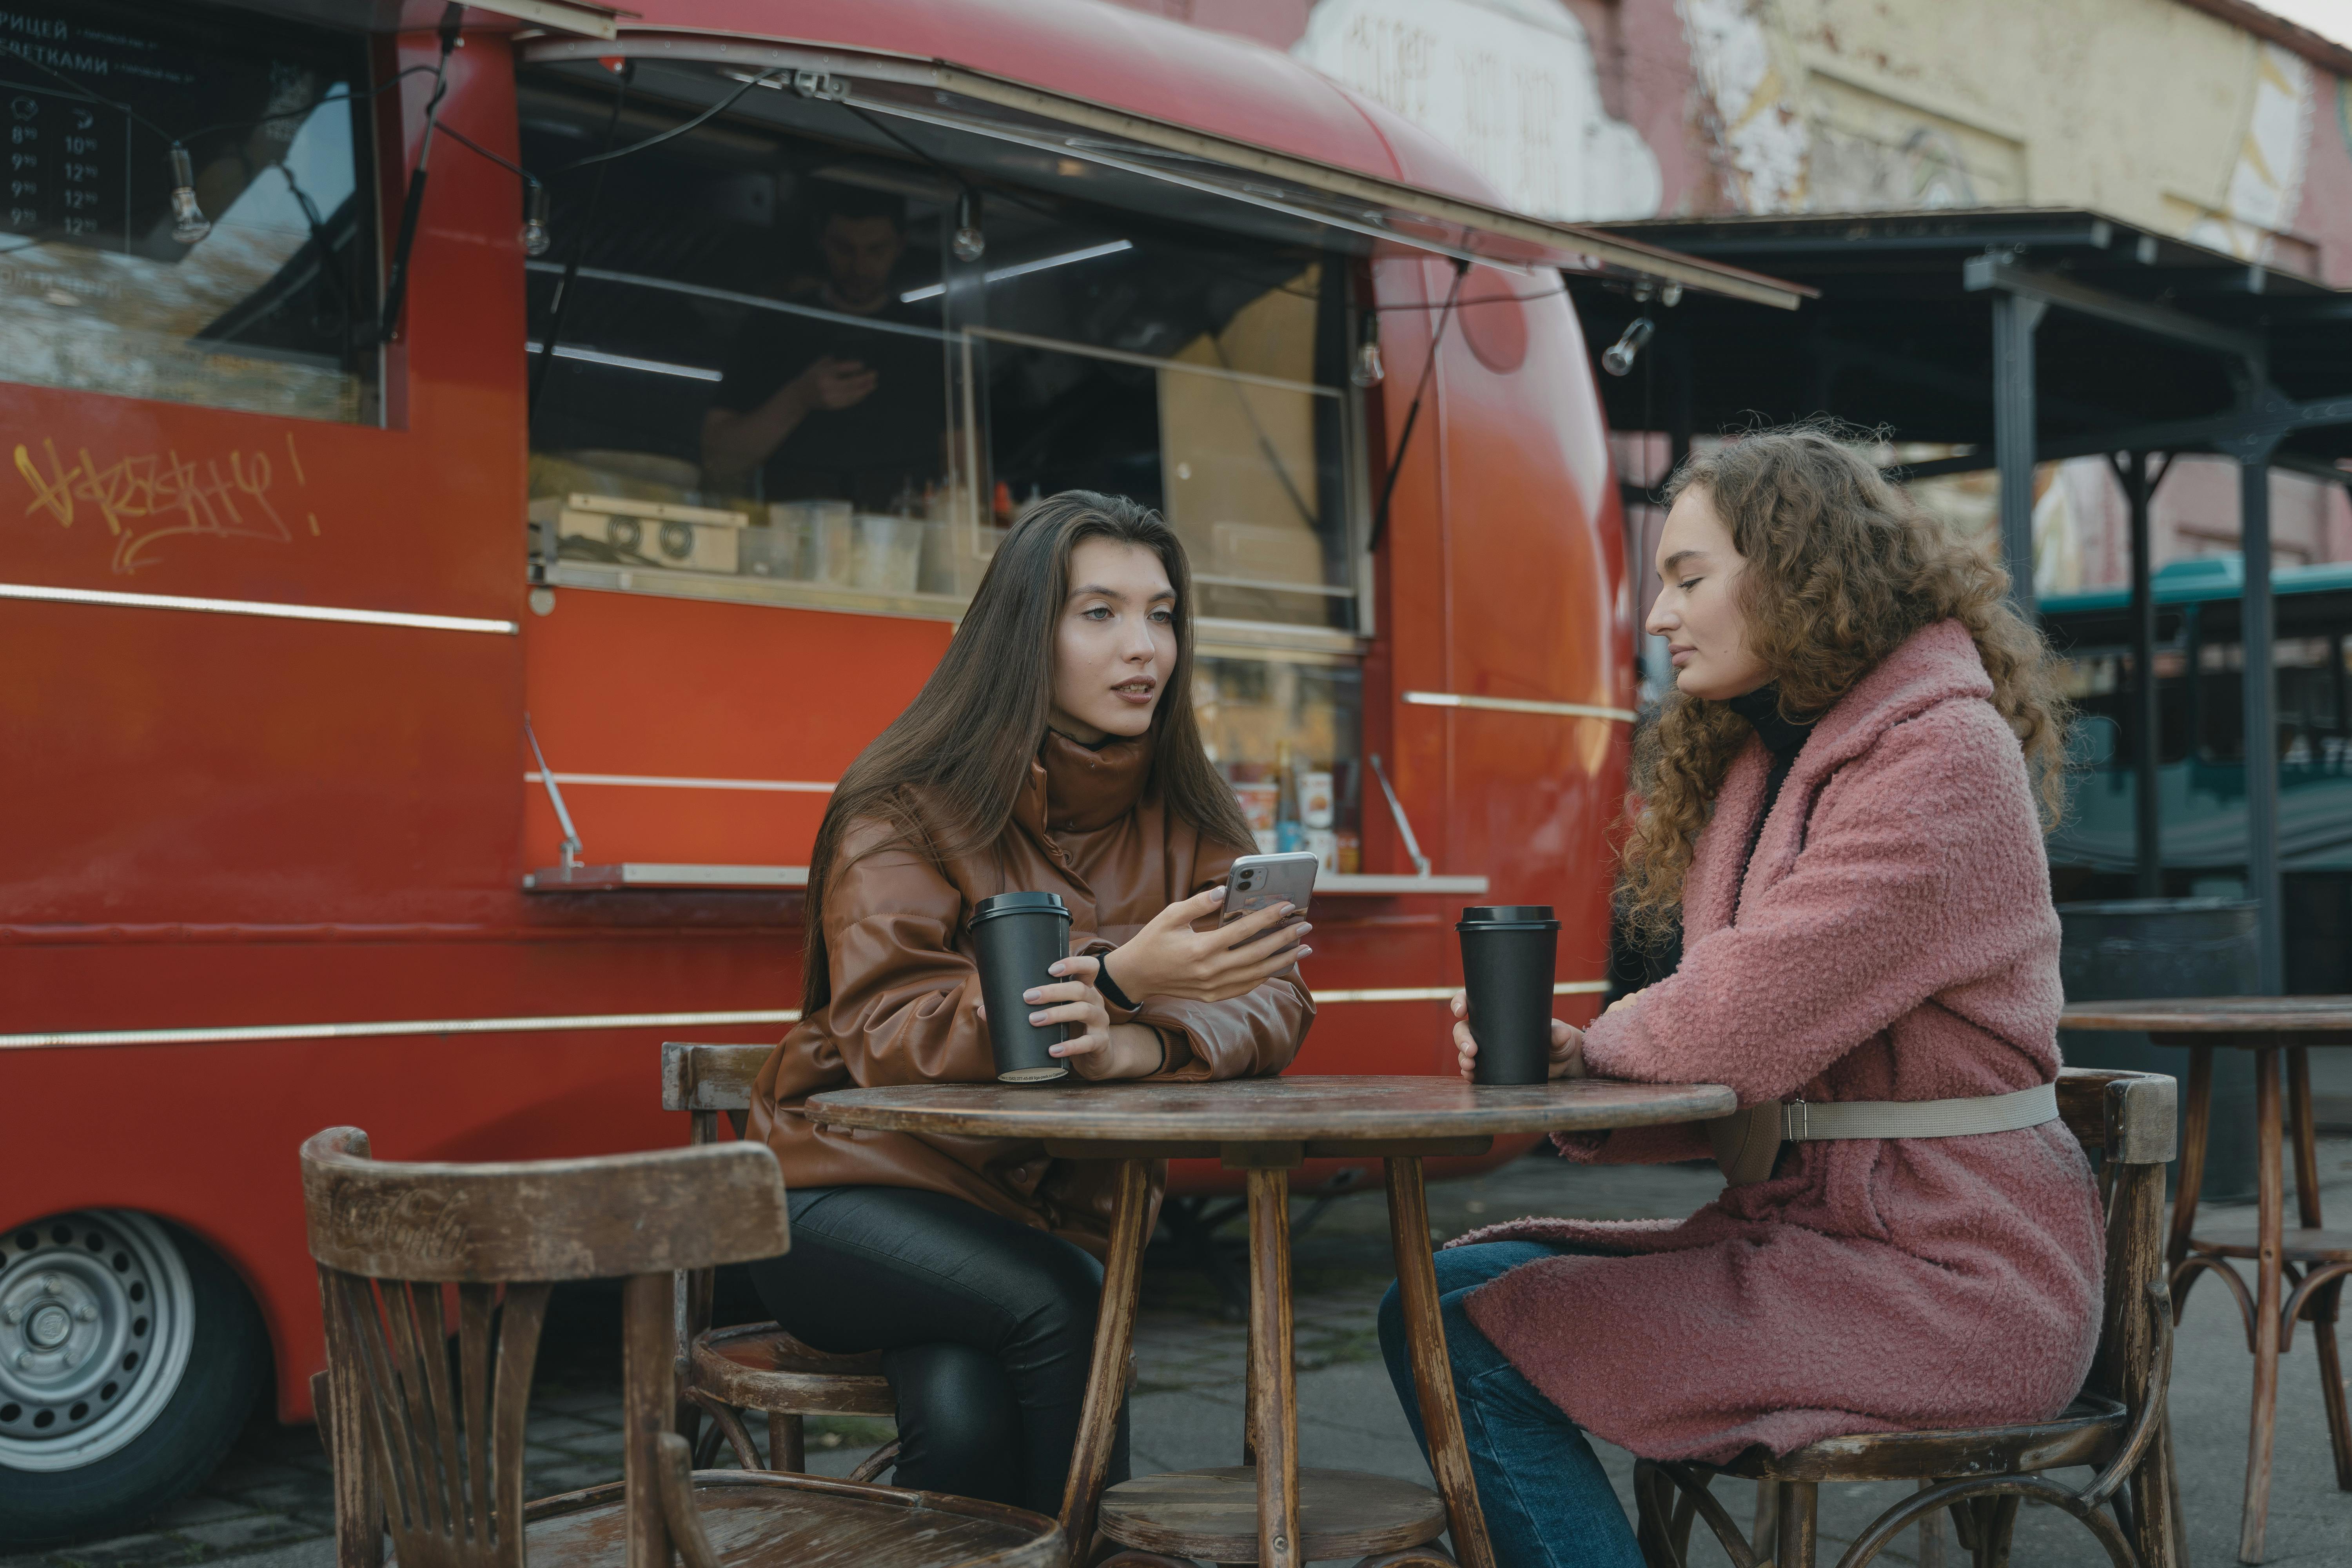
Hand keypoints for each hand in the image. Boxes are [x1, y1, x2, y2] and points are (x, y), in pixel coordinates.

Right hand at [796, 356, 878, 410]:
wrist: (801, 396)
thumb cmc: (812, 376)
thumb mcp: (820, 364)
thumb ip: (835, 362)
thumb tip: (855, 364)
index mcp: (824, 373)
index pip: (843, 368)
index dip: (855, 366)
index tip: (862, 365)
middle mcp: (827, 386)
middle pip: (851, 383)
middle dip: (865, 379)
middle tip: (874, 374)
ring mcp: (830, 397)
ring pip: (852, 394)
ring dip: (865, 389)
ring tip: (873, 384)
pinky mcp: (833, 405)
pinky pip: (849, 402)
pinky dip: (859, 397)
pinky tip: (865, 392)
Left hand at [975, 955, 1161, 1079]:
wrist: (1097, 1057)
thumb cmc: (1069, 1029)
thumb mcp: (1053, 1015)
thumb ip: (1022, 1010)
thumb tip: (983, 1010)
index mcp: (1084, 988)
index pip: (1089, 967)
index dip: (1073, 963)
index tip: (1050, 968)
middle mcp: (1095, 1001)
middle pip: (1079, 989)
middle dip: (1052, 991)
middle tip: (1027, 997)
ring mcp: (1100, 1022)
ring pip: (1083, 1011)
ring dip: (1057, 1014)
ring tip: (1034, 1020)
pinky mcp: (1100, 1043)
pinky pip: (1088, 1043)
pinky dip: (1070, 1047)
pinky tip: (1052, 1051)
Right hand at [1101, 886, 1307, 1004]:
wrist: (1136, 976)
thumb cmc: (1153, 941)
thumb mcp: (1170, 915)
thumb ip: (1198, 903)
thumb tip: (1224, 890)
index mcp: (1201, 948)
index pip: (1244, 930)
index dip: (1269, 917)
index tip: (1288, 905)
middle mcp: (1211, 970)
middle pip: (1258, 954)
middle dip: (1286, 938)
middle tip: (1306, 925)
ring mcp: (1214, 986)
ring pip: (1258, 974)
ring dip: (1283, 960)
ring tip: (1303, 948)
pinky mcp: (1214, 996)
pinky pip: (1247, 986)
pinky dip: (1266, 975)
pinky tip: (1278, 965)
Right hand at [1449, 991, 1583, 1082]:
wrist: (1560, 1062)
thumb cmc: (1556, 1040)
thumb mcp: (1558, 1035)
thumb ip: (1558, 1034)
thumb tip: (1561, 1034)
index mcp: (1498, 1012)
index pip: (1473, 1001)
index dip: (1460, 1002)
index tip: (1460, 1009)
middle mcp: (1488, 1030)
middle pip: (1463, 1029)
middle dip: (1462, 1038)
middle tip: (1471, 1050)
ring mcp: (1488, 1049)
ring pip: (1464, 1050)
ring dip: (1462, 1057)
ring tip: (1470, 1065)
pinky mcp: (1490, 1067)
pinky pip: (1473, 1069)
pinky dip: (1468, 1072)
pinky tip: (1470, 1075)